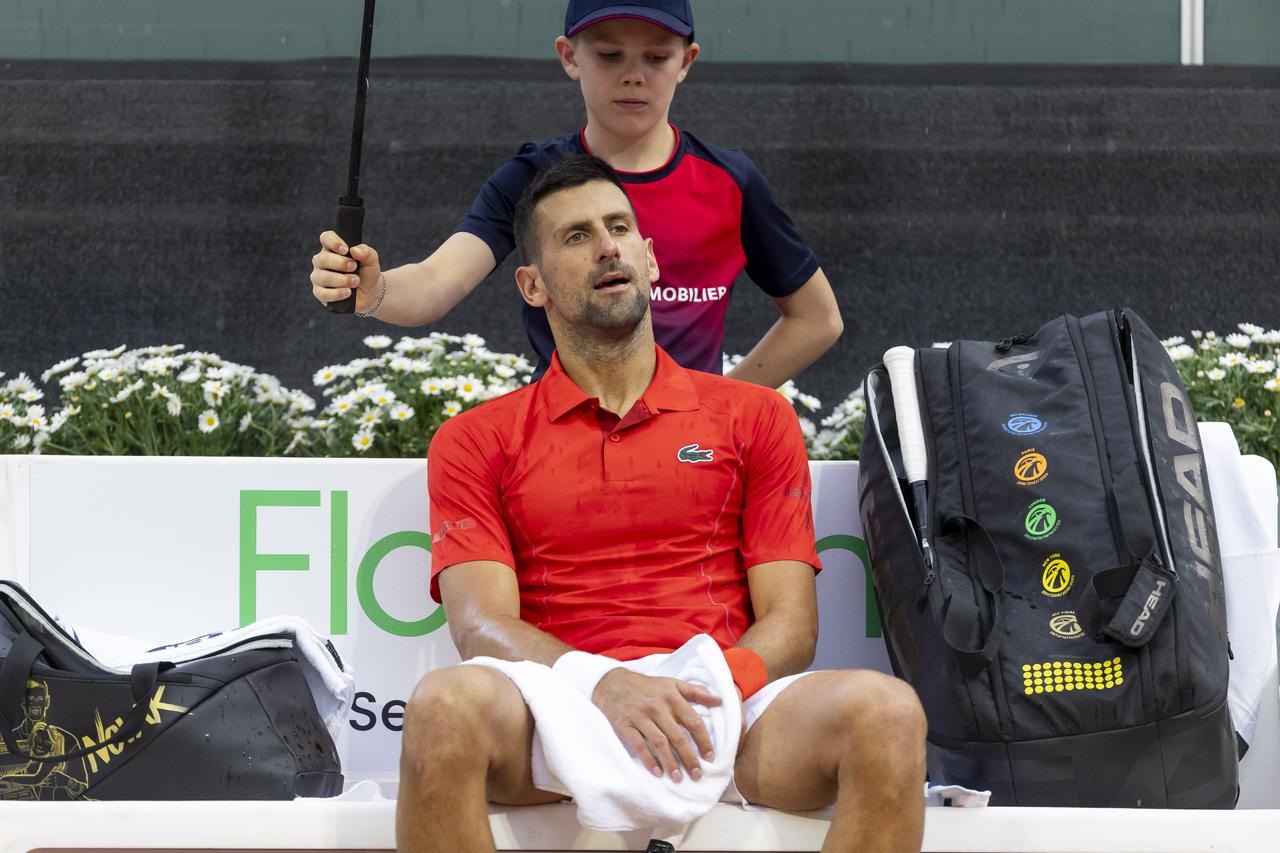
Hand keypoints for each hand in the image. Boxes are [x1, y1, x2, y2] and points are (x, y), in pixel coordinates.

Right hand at [310, 230, 380, 309]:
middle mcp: (322, 261)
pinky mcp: (319, 293)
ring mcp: (319, 277)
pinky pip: (323, 294)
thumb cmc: (367, 272)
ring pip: (323, 277)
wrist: (370, 292)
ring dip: (342, 280)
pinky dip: (336, 294)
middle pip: (323, 259)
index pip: (326, 238)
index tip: (345, 250)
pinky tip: (348, 292)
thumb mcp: (371, 260)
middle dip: (340, 264)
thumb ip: (365, 252)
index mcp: (332, 248)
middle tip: (354, 267)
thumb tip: (354, 251)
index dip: (334, 242)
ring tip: (356, 281)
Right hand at [591, 668, 721, 781]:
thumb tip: (720, 700)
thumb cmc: (648, 686)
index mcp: (672, 697)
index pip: (693, 722)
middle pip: (678, 736)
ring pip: (659, 743)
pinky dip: (648, 760)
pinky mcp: (625, 726)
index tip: (710, 757)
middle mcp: (658, 707)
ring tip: (678, 778)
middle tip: (697, 775)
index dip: (703, 741)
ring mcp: (641, 717)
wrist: (613, 684)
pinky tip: (657, 772)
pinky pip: (639, 745)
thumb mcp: (672, 684)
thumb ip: (696, 692)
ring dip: (670, 763)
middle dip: (689, 758)